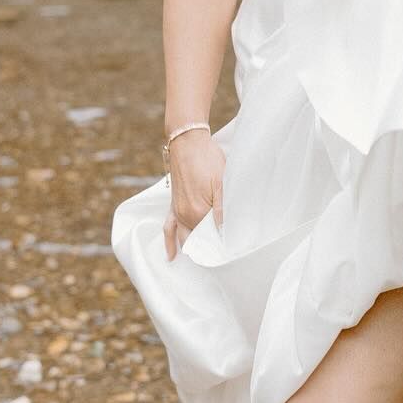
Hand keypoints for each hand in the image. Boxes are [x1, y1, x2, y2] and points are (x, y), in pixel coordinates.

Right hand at [163, 132, 223, 260]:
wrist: (188, 141)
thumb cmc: (207, 158)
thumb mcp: (222, 182)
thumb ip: (223, 208)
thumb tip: (225, 230)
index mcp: (198, 212)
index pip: (213, 237)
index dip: (224, 244)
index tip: (234, 251)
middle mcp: (186, 216)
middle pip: (199, 241)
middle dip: (210, 250)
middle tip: (223, 258)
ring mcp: (178, 211)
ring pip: (185, 238)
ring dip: (194, 249)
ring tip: (205, 261)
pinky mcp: (173, 205)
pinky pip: (168, 228)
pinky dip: (169, 242)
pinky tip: (172, 256)